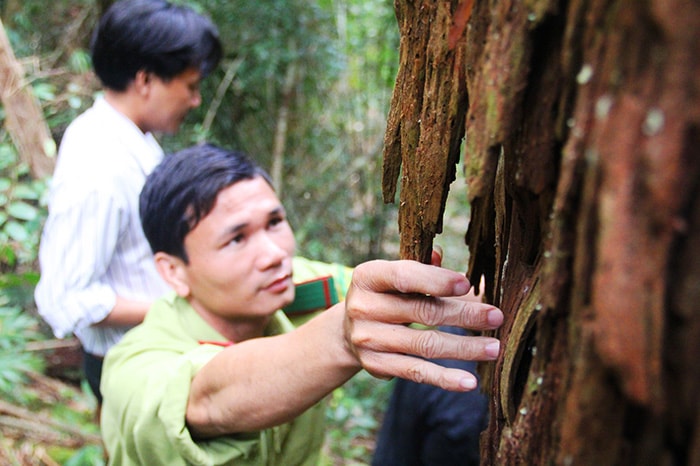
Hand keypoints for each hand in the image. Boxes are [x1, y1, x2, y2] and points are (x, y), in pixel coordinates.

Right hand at [343, 259, 502, 390]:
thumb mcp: (392, 274)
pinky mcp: (377, 365)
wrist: (348, 329)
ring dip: (464, 348)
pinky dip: (444, 378)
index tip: (468, 284)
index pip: (405, 277)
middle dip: (464, 315)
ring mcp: (369, 339)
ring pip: (425, 345)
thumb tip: (441, 256)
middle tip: (496, 317)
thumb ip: (419, 266)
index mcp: (368, 276)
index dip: (437, 280)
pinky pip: (416, 372)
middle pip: (423, 312)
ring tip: (493, 348)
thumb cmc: (384, 294)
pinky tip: (469, 381)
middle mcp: (364, 307)